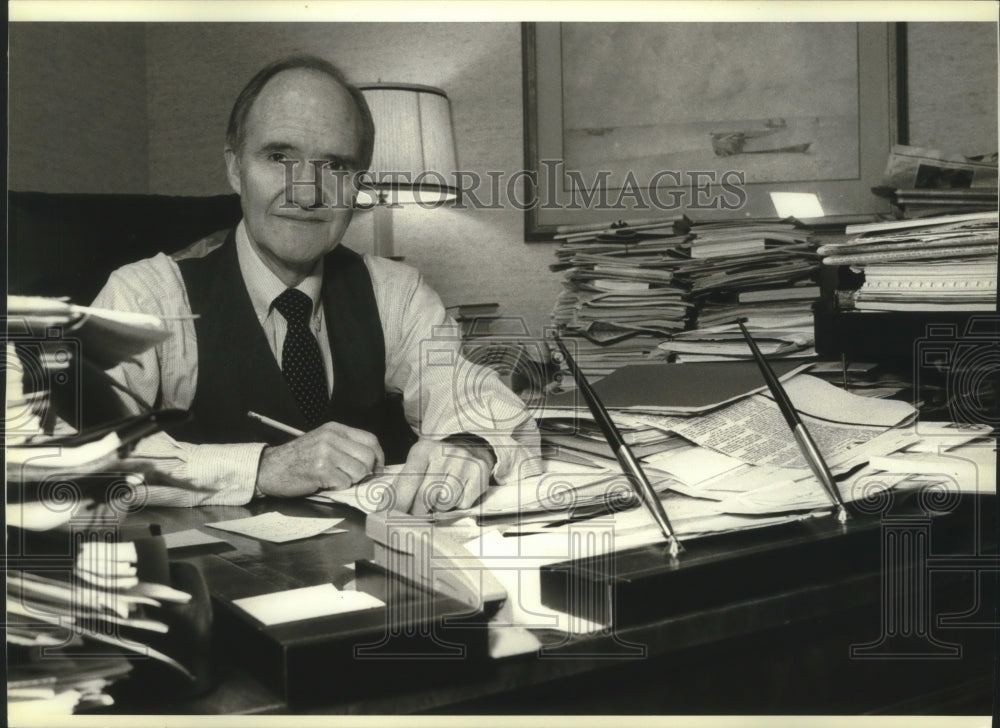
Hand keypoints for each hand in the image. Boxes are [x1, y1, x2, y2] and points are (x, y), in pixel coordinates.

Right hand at [256, 422, 383, 497]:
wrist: (270, 468)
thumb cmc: (297, 459)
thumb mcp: (323, 442)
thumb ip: (345, 447)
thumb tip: (373, 462)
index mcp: (335, 429)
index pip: (370, 439)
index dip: (379, 456)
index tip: (377, 468)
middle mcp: (332, 437)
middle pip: (368, 456)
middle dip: (366, 471)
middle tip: (353, 477)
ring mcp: (326, 453)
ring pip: (359, 471)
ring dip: (350, 480)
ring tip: (335, 478)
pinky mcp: (321, 469)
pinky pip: (344, 482)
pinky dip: (338, 486)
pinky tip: (325, 482)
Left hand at [391, 438, 495, 514]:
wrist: (468, 448)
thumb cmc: (436, 462)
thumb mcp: (416, 465)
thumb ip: (400, 485)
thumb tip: (383, 509)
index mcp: (423, 450)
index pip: (409, 481)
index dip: (399, 503)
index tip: (392, 518)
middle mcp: (444, 452)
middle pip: (426, 495)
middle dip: (418, 510)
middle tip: (417, 512)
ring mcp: (464, 462)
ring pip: (445, 502)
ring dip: (439, 507)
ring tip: (439, 498)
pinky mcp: (479, 473)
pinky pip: (463, 503)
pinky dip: (457, 505)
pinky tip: (456, 494)